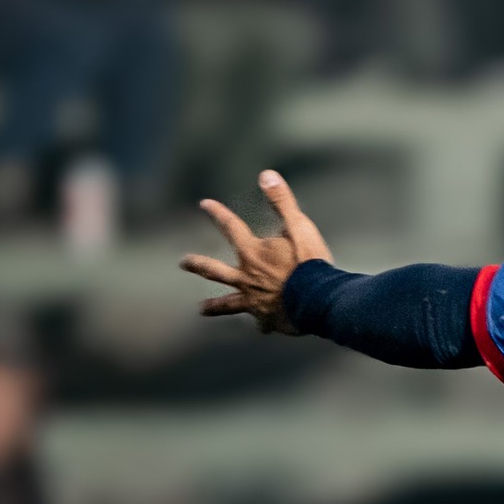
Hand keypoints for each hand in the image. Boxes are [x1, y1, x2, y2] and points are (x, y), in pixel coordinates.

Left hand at [179, 170, 333, 333]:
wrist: (319, 299)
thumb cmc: (311, 262)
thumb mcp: (299, 226)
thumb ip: (282, 201)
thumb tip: (265, 175)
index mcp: (253, 253)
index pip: (230, 227)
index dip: (217, 214)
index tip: (204, 205)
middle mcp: (247, 277)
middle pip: (215, 270)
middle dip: (198, 264)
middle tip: (183, 263)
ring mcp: (254, 300)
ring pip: (228, 303)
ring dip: (214, 306)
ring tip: (201, 310)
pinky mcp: (266, 318)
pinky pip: (262, 323)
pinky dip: (262, 325)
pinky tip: (262, 328)